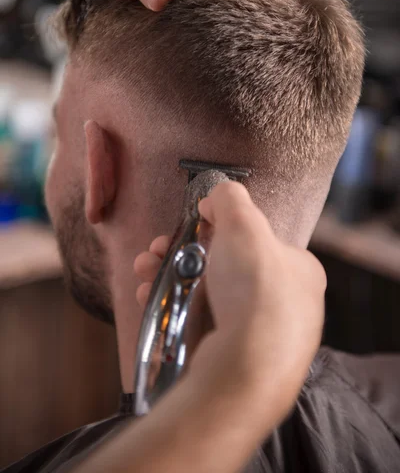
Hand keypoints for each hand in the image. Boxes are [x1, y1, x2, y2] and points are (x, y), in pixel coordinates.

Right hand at [135, 181, 325, 404]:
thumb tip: (218, 195)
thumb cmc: (255, 291)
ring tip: (144, 270)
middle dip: (182, 252)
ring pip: (206, 296)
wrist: (246, 370)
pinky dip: (172, 308)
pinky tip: (150, 298)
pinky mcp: (232, 360)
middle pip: (224, 267)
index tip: (193, 223)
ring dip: (169, 277)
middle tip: (156, 249)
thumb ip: (231, 198)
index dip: (220, 227)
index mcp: (299, 271)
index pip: (258, 240)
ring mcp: (259, 336)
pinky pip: (198, 325)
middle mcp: (285, 304)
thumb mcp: (245, 224)